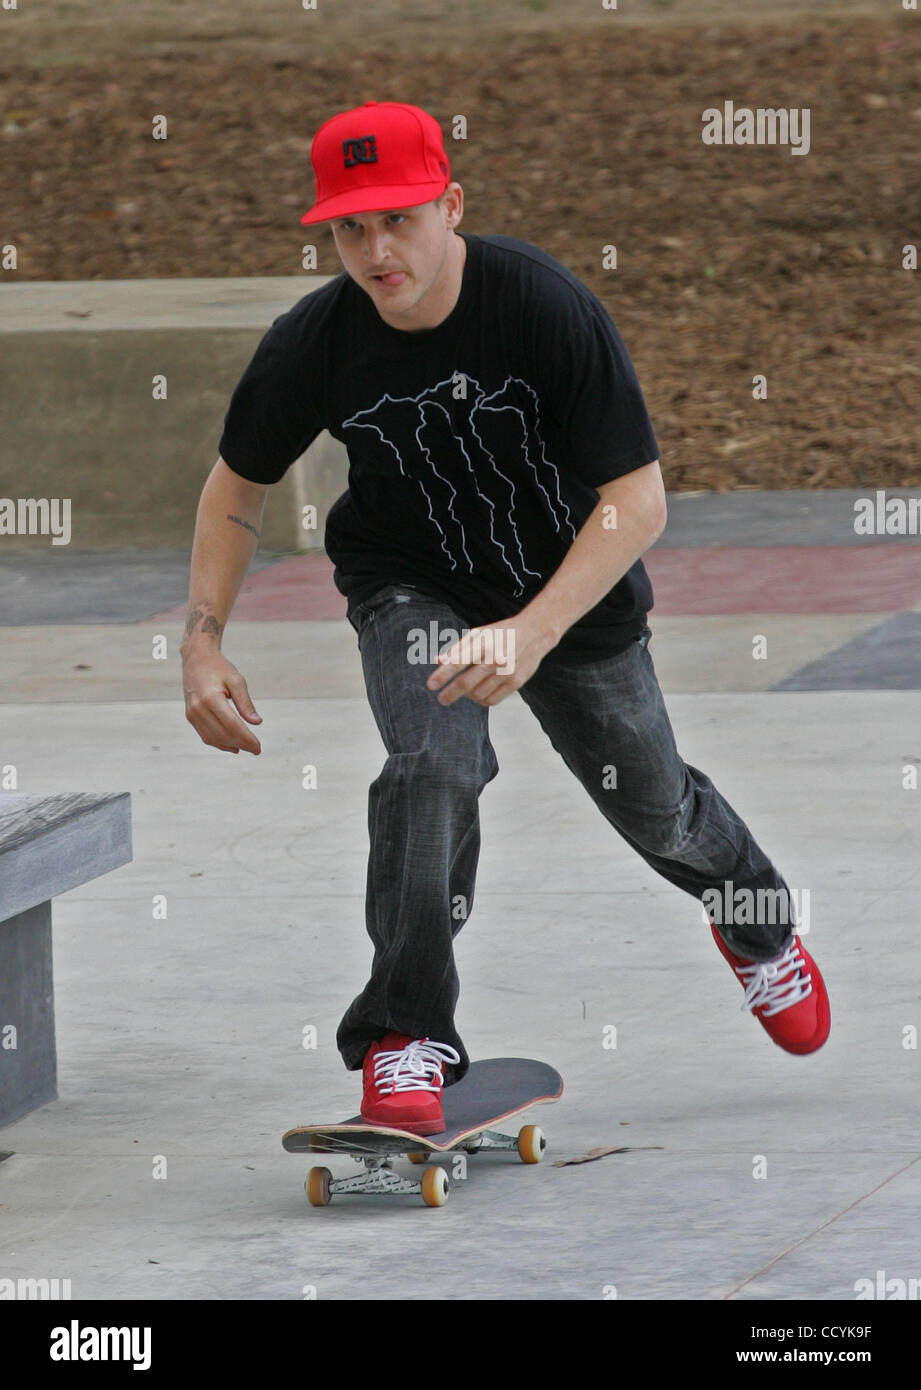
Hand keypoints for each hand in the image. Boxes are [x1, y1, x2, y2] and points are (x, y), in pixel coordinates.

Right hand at [182, 648, 262, 753]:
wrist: (196, 659)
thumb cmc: (219, 668)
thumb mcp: (237, 680)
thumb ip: (246, 702)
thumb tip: (257, 722)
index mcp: (211, 698)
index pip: (232, 726)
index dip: (247, 739)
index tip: (258, 747)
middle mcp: (199, 708)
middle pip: (223, 734)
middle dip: (241, 745)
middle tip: (256, 750)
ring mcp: (192, 714)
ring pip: (213, 739)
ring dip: (231, 746)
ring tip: (246, 748)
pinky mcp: (190, 716)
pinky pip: (205, 735)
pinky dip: (219, 743)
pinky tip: (232, 745)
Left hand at [425, 610, 556, 706]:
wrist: (535, 633)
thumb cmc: (502, 633)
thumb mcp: (479, 633)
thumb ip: (458, 648)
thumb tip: (438, 661)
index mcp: (483, 644)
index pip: (458, 662)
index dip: (442, 675)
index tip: (430, 685)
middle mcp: (495, 659)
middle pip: (466, 684)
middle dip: (450, 694)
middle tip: (441, 699)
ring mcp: (507, 672)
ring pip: (478, 695)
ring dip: (467, 696)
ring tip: (465, 690)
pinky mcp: (516, 682)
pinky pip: (492, 700)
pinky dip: (481, 700)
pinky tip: (478, 694)